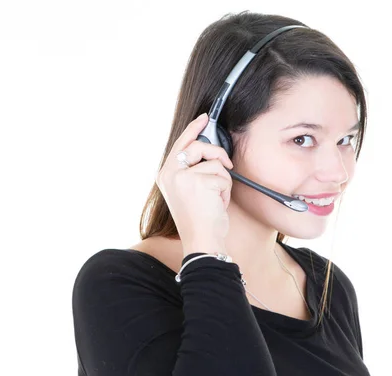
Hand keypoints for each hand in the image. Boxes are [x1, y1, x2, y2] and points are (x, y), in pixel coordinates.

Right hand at [155, 113, 233, 255]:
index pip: (180, 144)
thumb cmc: (198, 220)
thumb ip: (192, 170)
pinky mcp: (199, 182)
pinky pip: (223, 176)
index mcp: (165, 175)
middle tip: (226, 165)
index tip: (204, 118)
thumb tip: (208, 149)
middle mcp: (170, 173)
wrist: (201, 240)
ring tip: (215, 199)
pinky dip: (226, 192)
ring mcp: (183, 177)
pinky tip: (217, 205)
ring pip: (215, 163)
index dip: (193, 129)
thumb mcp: (188, 191)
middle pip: (199, 147)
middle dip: (217, 155)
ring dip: (222, 181)